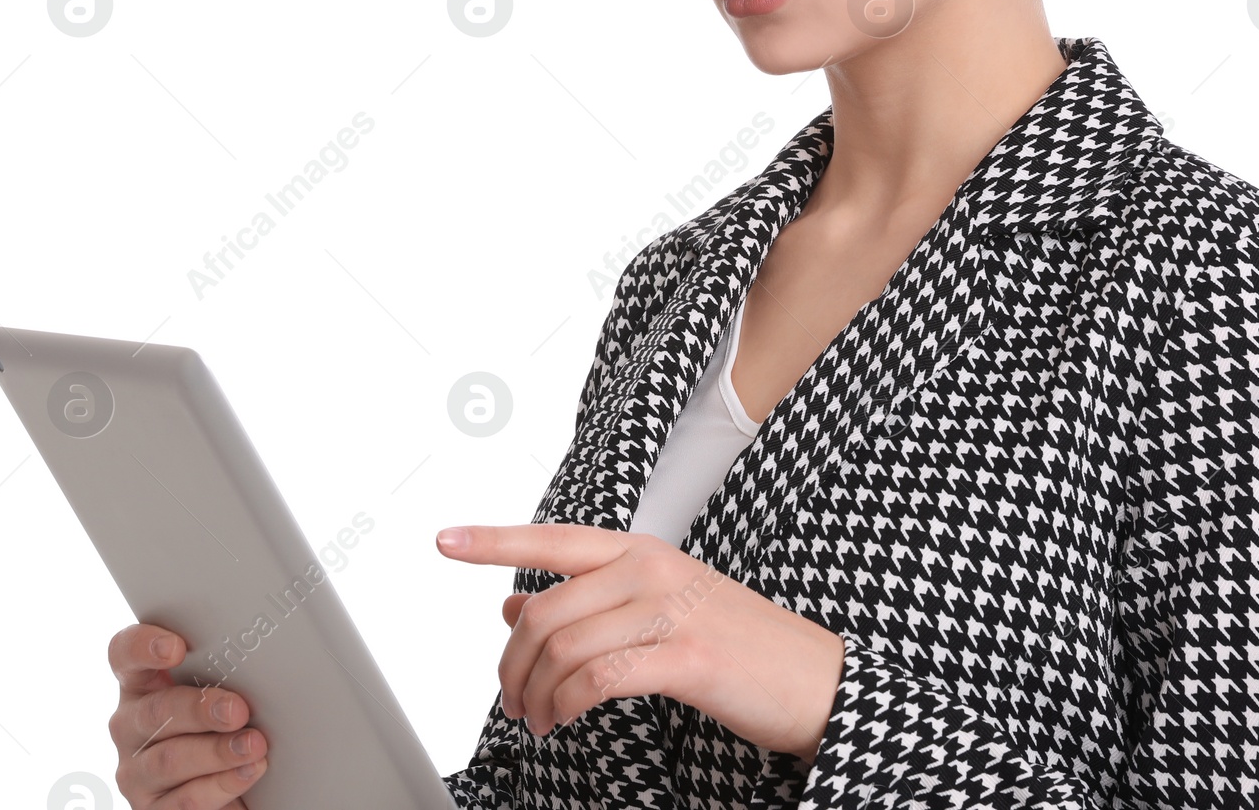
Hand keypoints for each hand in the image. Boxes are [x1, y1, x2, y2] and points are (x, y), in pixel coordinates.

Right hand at [107, 622, 268, 807]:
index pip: (125, 654)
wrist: (236, 789)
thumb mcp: (226, 690)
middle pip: (153, 711)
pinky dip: (222, 785)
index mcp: (144, 685)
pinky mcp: (153, 809)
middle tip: (238, 710)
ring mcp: (137, 771)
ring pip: (168, 760)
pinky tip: (248, 771)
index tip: (176, 647)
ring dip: (217, 751)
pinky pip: (185, 800)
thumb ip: (230, 671)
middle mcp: (132, 726)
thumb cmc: (228, 725)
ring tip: (254, 745)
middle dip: (199, 709)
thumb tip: (267, 655)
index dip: (143, 646)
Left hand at [435, 523, 845, 763]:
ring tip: (536, 718)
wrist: (814, 677)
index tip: (444, 540)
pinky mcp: (685, 656)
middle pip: (544, 610)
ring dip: (535, 693)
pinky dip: (567, 704)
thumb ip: (585, 603)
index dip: (492, 540)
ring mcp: (669, 609)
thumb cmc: (735, 644)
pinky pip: (598, 678)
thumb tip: (512, 605)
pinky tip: (562, 720)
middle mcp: (650, 569)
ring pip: (564, 647)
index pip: (552, 539)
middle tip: (510, 698)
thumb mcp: (656, 608)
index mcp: (641, 551)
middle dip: (511, 663)